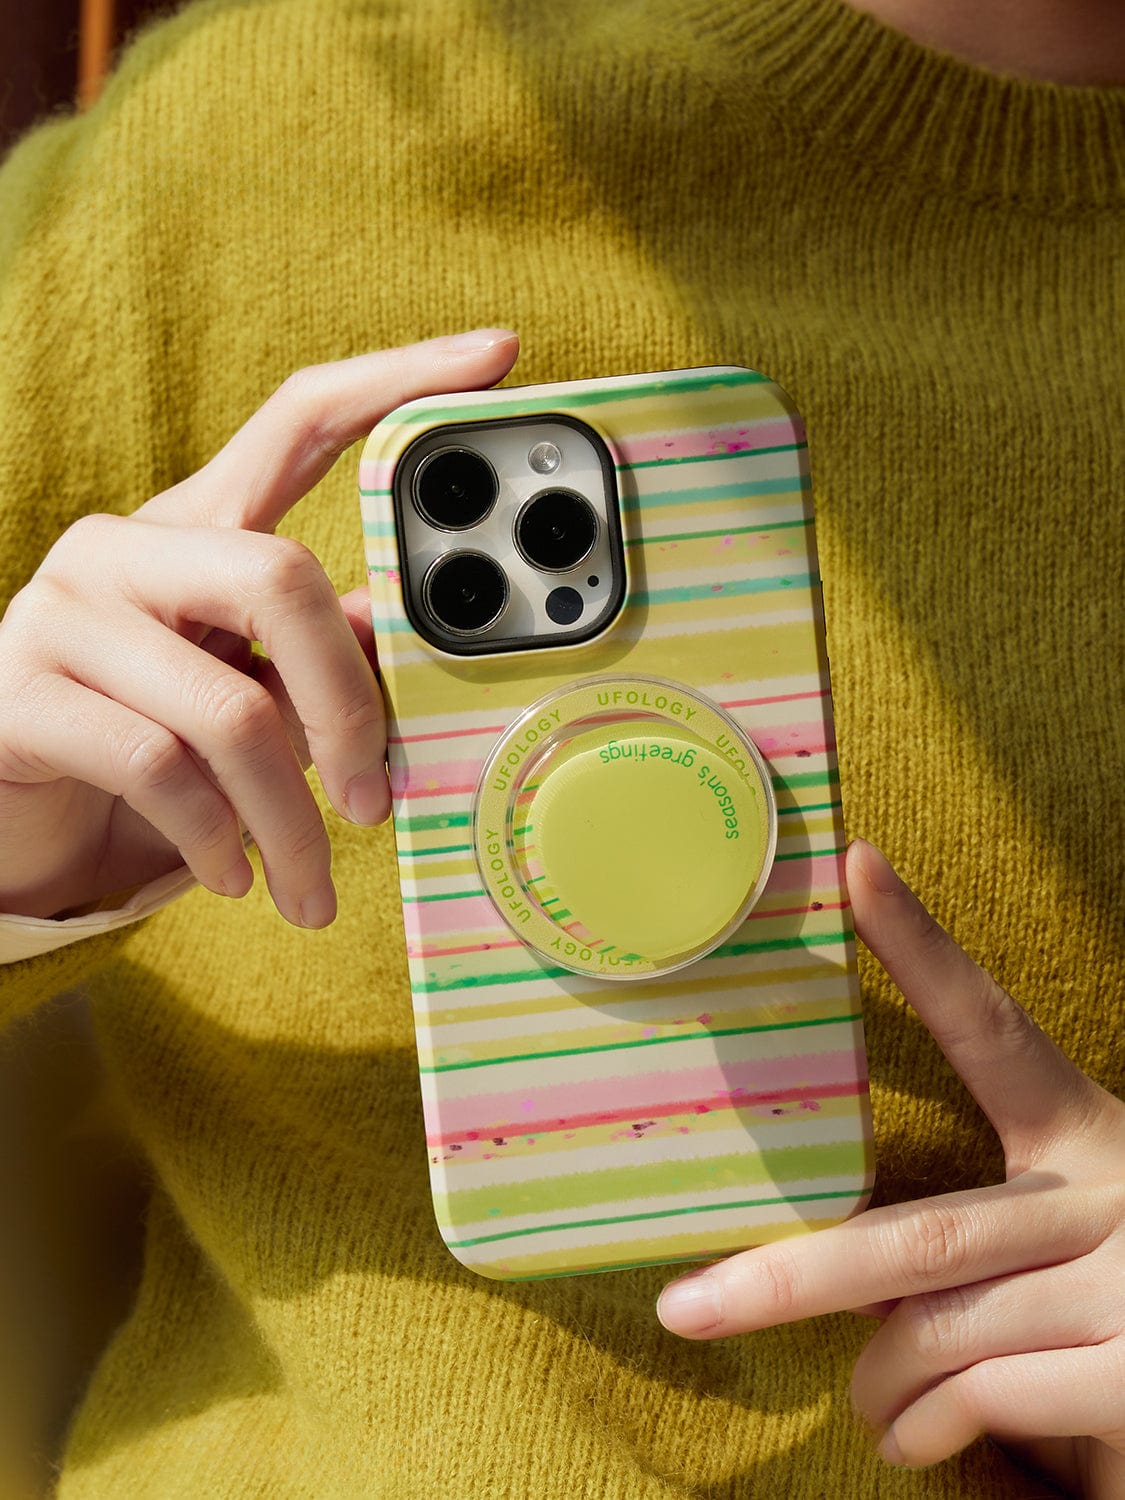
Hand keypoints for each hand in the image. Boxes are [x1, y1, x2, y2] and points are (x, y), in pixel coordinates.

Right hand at [0, 330, 518, 925]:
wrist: (12, 796)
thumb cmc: (149, 727)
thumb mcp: (243, 682)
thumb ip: (320, 653)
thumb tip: (417, 647)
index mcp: (196, 523)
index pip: (299, 420)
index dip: (395, 383)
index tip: (497, 356)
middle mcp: (125, 545)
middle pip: (282, 580)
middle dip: (350, 709)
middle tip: (376, 799)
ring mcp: (63, 612)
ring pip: (227, 712)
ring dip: (289, 821)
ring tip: (312, 887)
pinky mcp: (21, 697)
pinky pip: (159, 771)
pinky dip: (218, 840)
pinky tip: (235, 877)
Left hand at [657, 839, 1124, 1497]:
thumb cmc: (1123, 1290)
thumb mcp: (1065, 1233)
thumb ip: (976, 1238)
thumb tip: (846, 1273)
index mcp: (1084, 1131)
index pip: (992, 1027)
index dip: (922, 945)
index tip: (854, 865)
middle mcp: (1109, 1191)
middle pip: (921, 1232)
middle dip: (790, 1276)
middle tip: (685, 1307)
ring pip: (940, 1331)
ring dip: (877, 1381)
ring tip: (861, 1404)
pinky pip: (989, 1398)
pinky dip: (930, 1428)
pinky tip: (910, 1443)